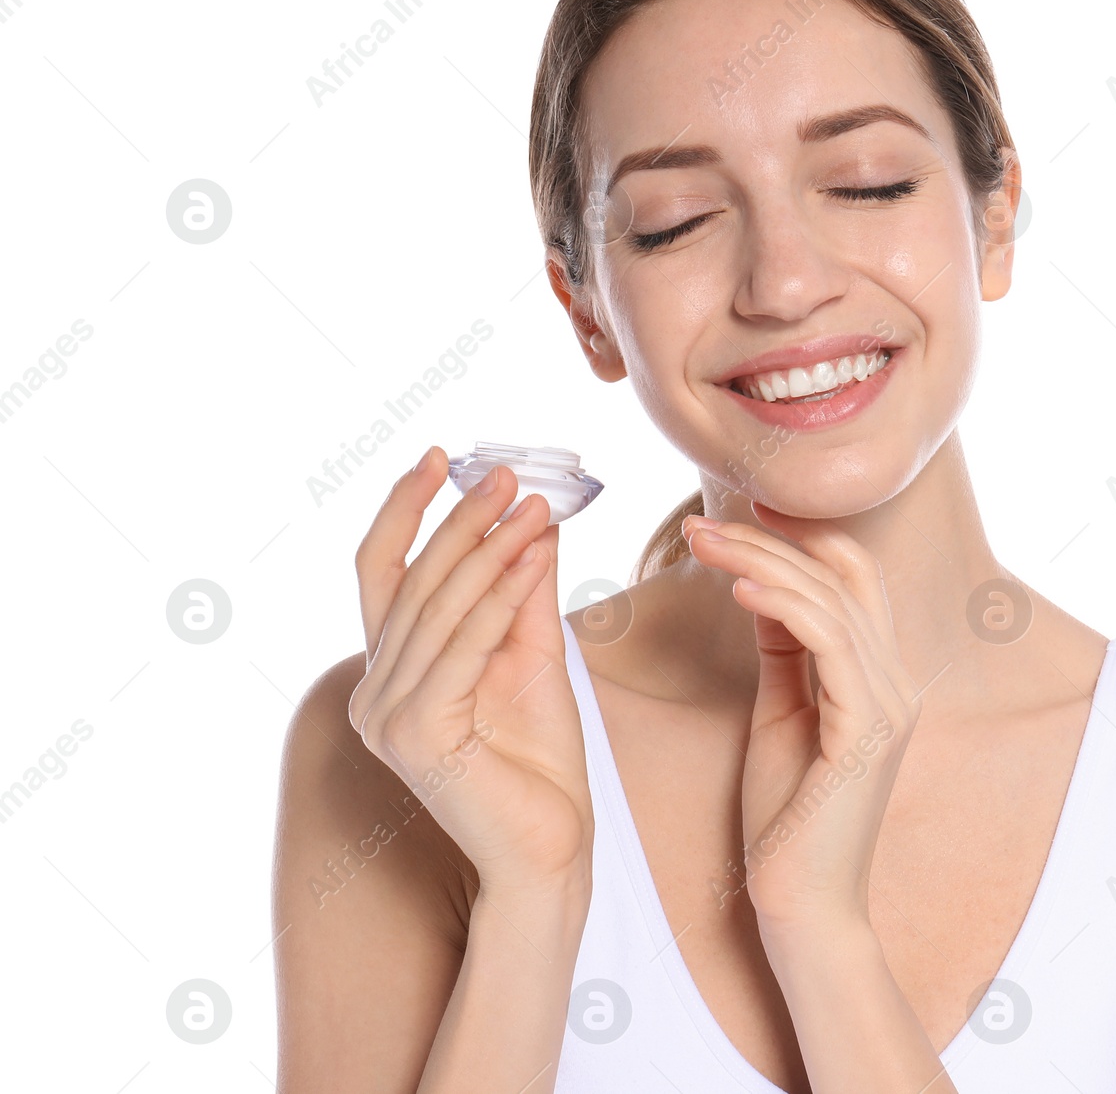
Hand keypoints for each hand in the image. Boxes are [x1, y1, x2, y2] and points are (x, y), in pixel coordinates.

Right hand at [348, 448, 593, 897]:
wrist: (551, 848)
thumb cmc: (540, 761)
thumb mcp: (531, 655)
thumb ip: (521, 592)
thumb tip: (533, 519)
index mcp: (390, 671)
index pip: (384, 573)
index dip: (406, 511)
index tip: (441, 457)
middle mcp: (373, 692)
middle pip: (415, 582)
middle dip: (463, 521)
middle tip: (508, 475)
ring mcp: (387, 718)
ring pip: (440, 609)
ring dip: (490, 551)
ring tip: (535, 507)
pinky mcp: (417, 736)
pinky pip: (463, 648)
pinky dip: (500, 599)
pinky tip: (534, 560)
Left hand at [682, 504, 920, 936]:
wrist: (803, 906)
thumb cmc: (788, 820)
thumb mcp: (782, 715)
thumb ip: (784, 655)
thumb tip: (763, 590)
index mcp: (879, 676)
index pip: (852, 578)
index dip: (799, 537)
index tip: (735, 515)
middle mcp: (896, 680)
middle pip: (842, 575)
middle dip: (768, 538)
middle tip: (702, 523)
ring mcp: (889, 703)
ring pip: (833, 597)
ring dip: (762, 560)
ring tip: (704, 543)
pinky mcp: (868, 729)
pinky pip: (828, 641)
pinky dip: (782, 602)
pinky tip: (735, 586)